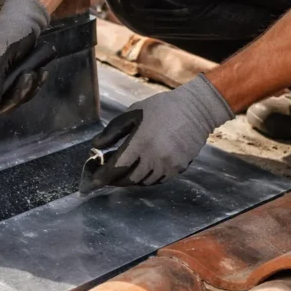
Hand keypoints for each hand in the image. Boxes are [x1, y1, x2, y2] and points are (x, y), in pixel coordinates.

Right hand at [0, 0, 51, 111]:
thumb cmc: (9, 31)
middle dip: (13, 96)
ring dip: (27, 90)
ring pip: (11, 100)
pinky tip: (42, 73)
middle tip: (28, 78)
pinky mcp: (16, 80)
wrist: (28, 20)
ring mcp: (2, 81)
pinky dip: (34, 85)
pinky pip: (23, 93)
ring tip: (36, 72)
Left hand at [87, 74, 233, 189]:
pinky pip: (157, 180)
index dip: (103, 176)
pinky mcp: (178, 168)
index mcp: (141, 142)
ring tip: (123, 171)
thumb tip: (96, 145)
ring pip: (143, 182)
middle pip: (129, 179)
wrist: (196, 109)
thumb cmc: (161, 108)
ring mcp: (168, 165)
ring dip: (130, 179)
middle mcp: (154, 157)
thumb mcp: (133, 113)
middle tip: (107, 176)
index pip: (117, 167)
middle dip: (115, 180)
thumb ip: (113, 132)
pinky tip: (141, 170)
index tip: (93, 181)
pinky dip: (146, 178)